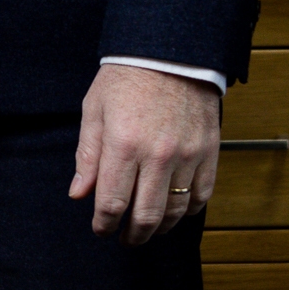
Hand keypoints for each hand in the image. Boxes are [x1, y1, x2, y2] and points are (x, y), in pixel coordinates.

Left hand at [69, 64, 219, 244]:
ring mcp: (187, 155)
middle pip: (146, 216)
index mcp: (123, 143)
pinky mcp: (209, 151)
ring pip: (175, 211)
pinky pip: (201, 196)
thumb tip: (79, 194)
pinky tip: (174, 210)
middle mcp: (157, 154)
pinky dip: (188, 210)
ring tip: (147, 228)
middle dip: (132, 236)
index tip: (101, 229)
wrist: (170, 50)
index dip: (104, 225)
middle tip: (125, 239)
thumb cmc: (126, 76)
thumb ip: (88, 155)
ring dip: (159, 228)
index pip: (112, 203)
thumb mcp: (95, 109)